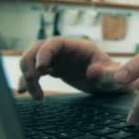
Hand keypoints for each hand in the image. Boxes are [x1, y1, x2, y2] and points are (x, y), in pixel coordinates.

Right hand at [18, 37, 138, 98]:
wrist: (112, 85)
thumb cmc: (115, 78)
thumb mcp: (114, 77)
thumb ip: (108, 74)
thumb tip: (93, 71)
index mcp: (79, 47)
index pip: (56, 42)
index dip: (45, 52)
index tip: (41, 69)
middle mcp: (66, 50)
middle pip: (38, 48)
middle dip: (30, 63)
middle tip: (32, 80)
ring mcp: (58, 58)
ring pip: (32, 59)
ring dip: (28, 74)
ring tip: (36, 95)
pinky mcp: (54, 68)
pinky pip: (35, 71)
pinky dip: (27, 80)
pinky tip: (23, 92)